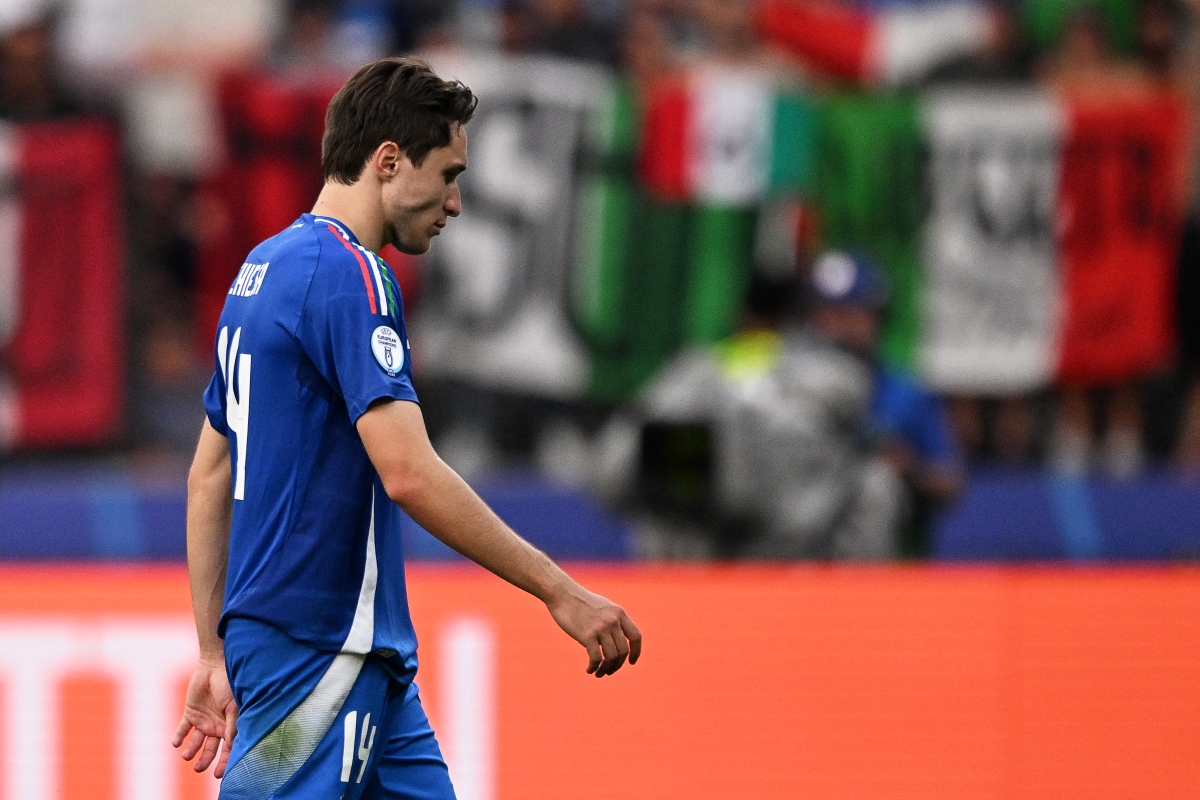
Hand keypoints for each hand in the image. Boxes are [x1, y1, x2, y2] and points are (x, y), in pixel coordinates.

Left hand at [172, 657, 237, 776]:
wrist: (214, 666)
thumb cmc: (229, 685)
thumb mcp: (233, 706)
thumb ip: (231, 726)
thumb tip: (231, 745)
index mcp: (230, 726)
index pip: (227, 749)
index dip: (224, 761)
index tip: (219, 774)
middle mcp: (217, 726)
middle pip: (210, 749)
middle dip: (205, 761)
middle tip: (198, 769)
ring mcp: (203, 720)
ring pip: (196, 742)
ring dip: (191, 750)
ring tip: (187, 756)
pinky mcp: (190, 713)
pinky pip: (183, 729)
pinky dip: (179, 737)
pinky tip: (176, 744)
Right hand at [547, 583, 641, 677]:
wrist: (562, 594)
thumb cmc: (580, 601)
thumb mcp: (603, 607)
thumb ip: (613, 620)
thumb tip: (616, 640)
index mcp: (619, 613)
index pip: (635, 636)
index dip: (636, 652)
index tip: (631, 662)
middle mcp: (613, 621)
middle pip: (623, 651)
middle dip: (617, 665)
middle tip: (608, 671)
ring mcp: (601, 628)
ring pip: (611, 657)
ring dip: (606, 669)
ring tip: (599, 673)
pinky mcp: (587, 635)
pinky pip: (596, 658)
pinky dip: (594, 667)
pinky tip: (589, 669)